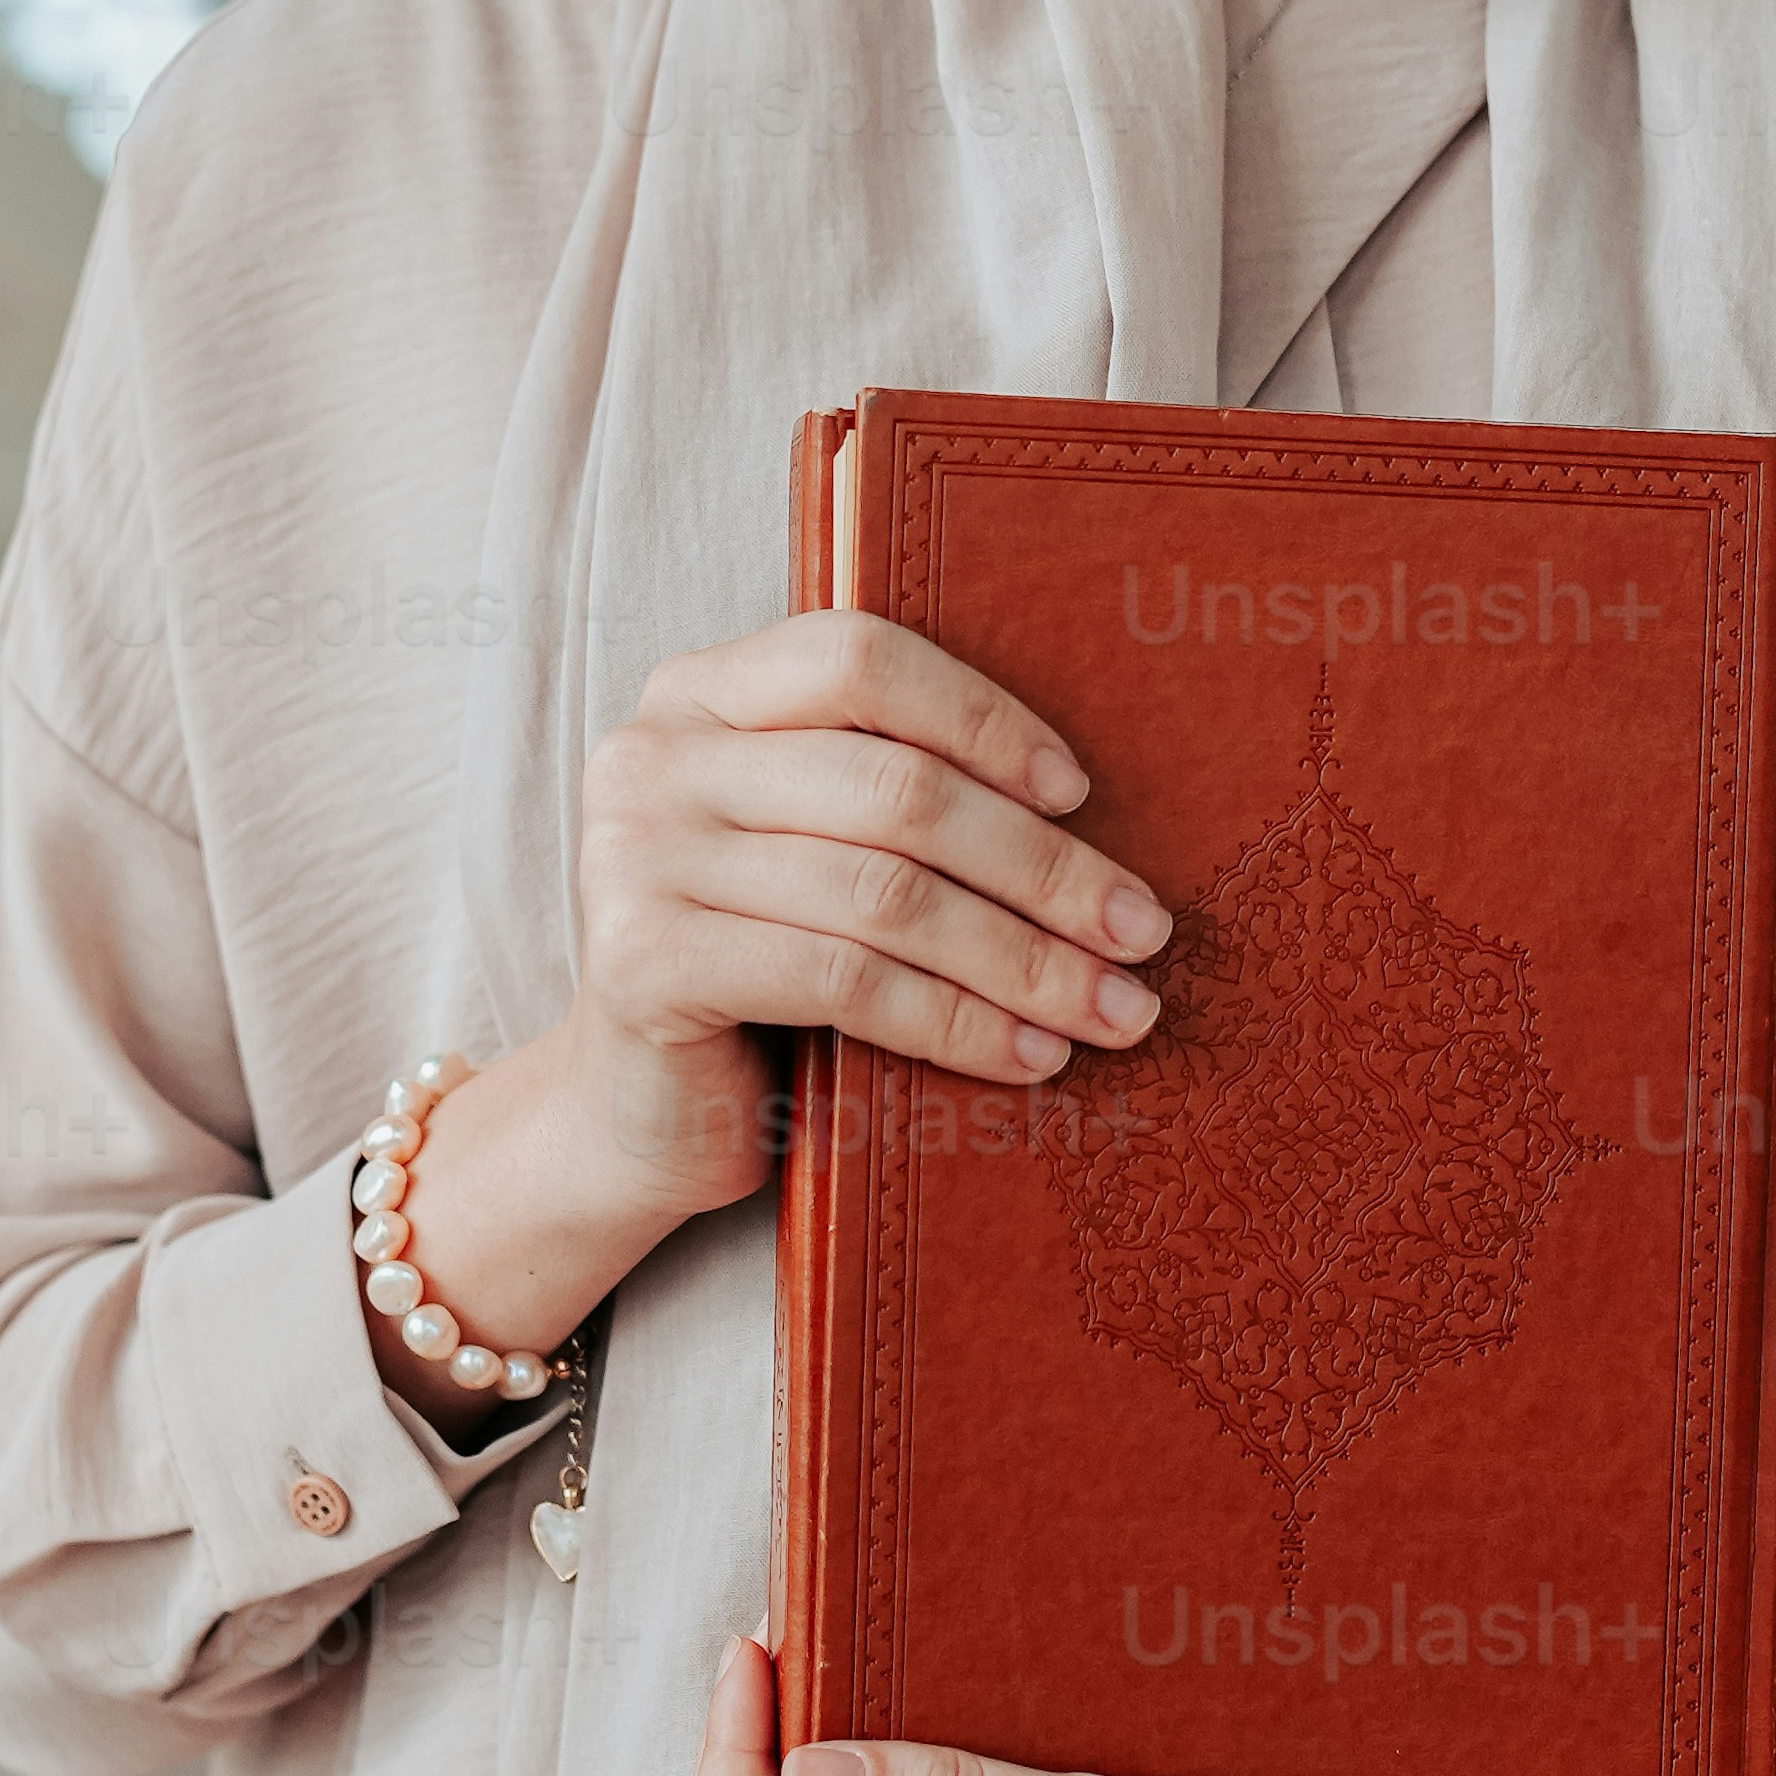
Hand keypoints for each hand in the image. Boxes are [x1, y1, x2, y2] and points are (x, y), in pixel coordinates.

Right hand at [369, 617, 1172, 1386]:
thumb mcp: (816, 851)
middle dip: (1042, 868)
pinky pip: (844, 980)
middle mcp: (652, 756)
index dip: (982, 718)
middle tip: (1141, 931)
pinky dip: (956, 1022)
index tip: (1081, 793)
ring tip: (1113, 1009)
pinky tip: (1029, 1056)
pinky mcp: (642, 964)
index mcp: (700, 693)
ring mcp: (634, 857)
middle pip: (894, 788)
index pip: (861, 659)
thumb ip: (891, 792)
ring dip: (1023, 961)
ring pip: (885, 893)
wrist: (639, 1115)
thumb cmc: (760, 972)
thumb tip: (1087, 804)